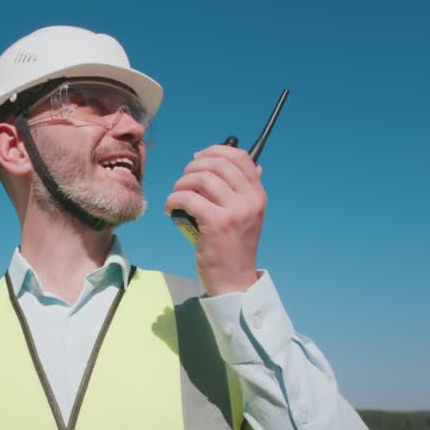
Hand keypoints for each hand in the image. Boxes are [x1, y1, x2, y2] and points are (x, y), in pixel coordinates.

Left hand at [165, 144, 265, 294]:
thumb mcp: (249, 215)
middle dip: (192, 168)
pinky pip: (188, 198)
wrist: (234, 279)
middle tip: (183, 182)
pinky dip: (173, 200)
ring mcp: (234, 211)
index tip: (198, 159)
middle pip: (217, 163)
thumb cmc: (234, 247)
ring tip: (176, 196)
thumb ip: (247, 191)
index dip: (215, 150)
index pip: (240, 157)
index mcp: (258, 194)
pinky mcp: (216, 223)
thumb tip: (252, 165)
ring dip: (181, 184)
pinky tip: (171, 209)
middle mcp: (250, 199)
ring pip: (200, 178)